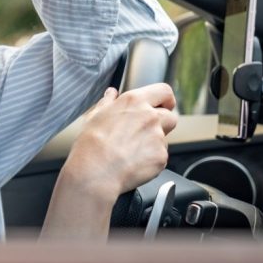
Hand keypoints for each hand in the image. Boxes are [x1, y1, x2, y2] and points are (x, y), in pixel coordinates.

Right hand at [62, 84, 177, 203]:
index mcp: (135, 101)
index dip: (166, 99)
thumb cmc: (91, 144)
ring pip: (164, 139)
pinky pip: (160, 157)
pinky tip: (133, 163)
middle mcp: (150, 116)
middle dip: (162, 124)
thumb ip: (108, 101)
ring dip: (153, 144)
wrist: (95, 171)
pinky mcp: (161, 157)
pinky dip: (150, 161)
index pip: (164, 91)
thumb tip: (111, 94)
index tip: (163, 106)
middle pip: (171, 116)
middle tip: (144, 133)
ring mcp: (158, 137)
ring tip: (132, 152)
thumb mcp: (95, 115)